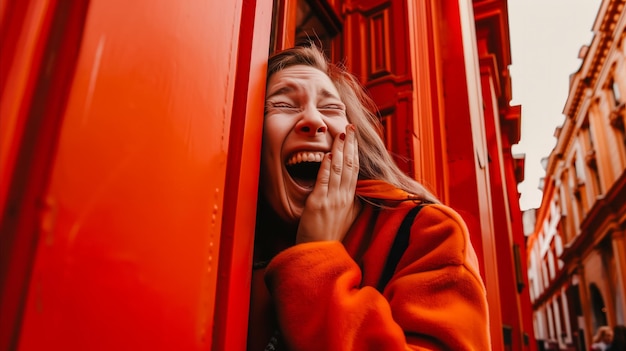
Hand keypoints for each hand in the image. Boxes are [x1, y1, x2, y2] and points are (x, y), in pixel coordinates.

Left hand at [296, 124, 360, 243]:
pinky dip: (327, 168)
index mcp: (350, 200)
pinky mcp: (318, 204)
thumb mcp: (345, 219)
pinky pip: (324, 182)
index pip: (355, 170)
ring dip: (340, 151)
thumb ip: (350, 204)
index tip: (354, 138)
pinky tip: (329, 155)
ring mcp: (332, 200)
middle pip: (350, 166)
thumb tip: (355, 191)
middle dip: (350, 145)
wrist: (319, 254)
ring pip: (339, 170)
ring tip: (341, 134)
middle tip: (350, 128)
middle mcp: (343, 198)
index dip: (355, 152)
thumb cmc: (328, 238)